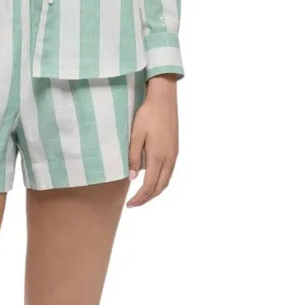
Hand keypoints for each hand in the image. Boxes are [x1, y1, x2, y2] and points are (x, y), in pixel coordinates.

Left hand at [126, 74, 178, 207]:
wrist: (163, 99)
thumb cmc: (147, 115)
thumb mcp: (135, 135)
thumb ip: (134, 157)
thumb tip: (133, 178)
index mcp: (158, 156)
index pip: (149, 186)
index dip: (139, 198)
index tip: (129, 204)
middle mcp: (169, 159)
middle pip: (160, 187)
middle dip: (147, 198)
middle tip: (134, 203)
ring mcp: (174, 154)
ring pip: (166, 181)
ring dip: (154, 191)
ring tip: (142, 195)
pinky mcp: (175, 149)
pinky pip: (169, 172)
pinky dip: (160, 181)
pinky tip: (151, 180)